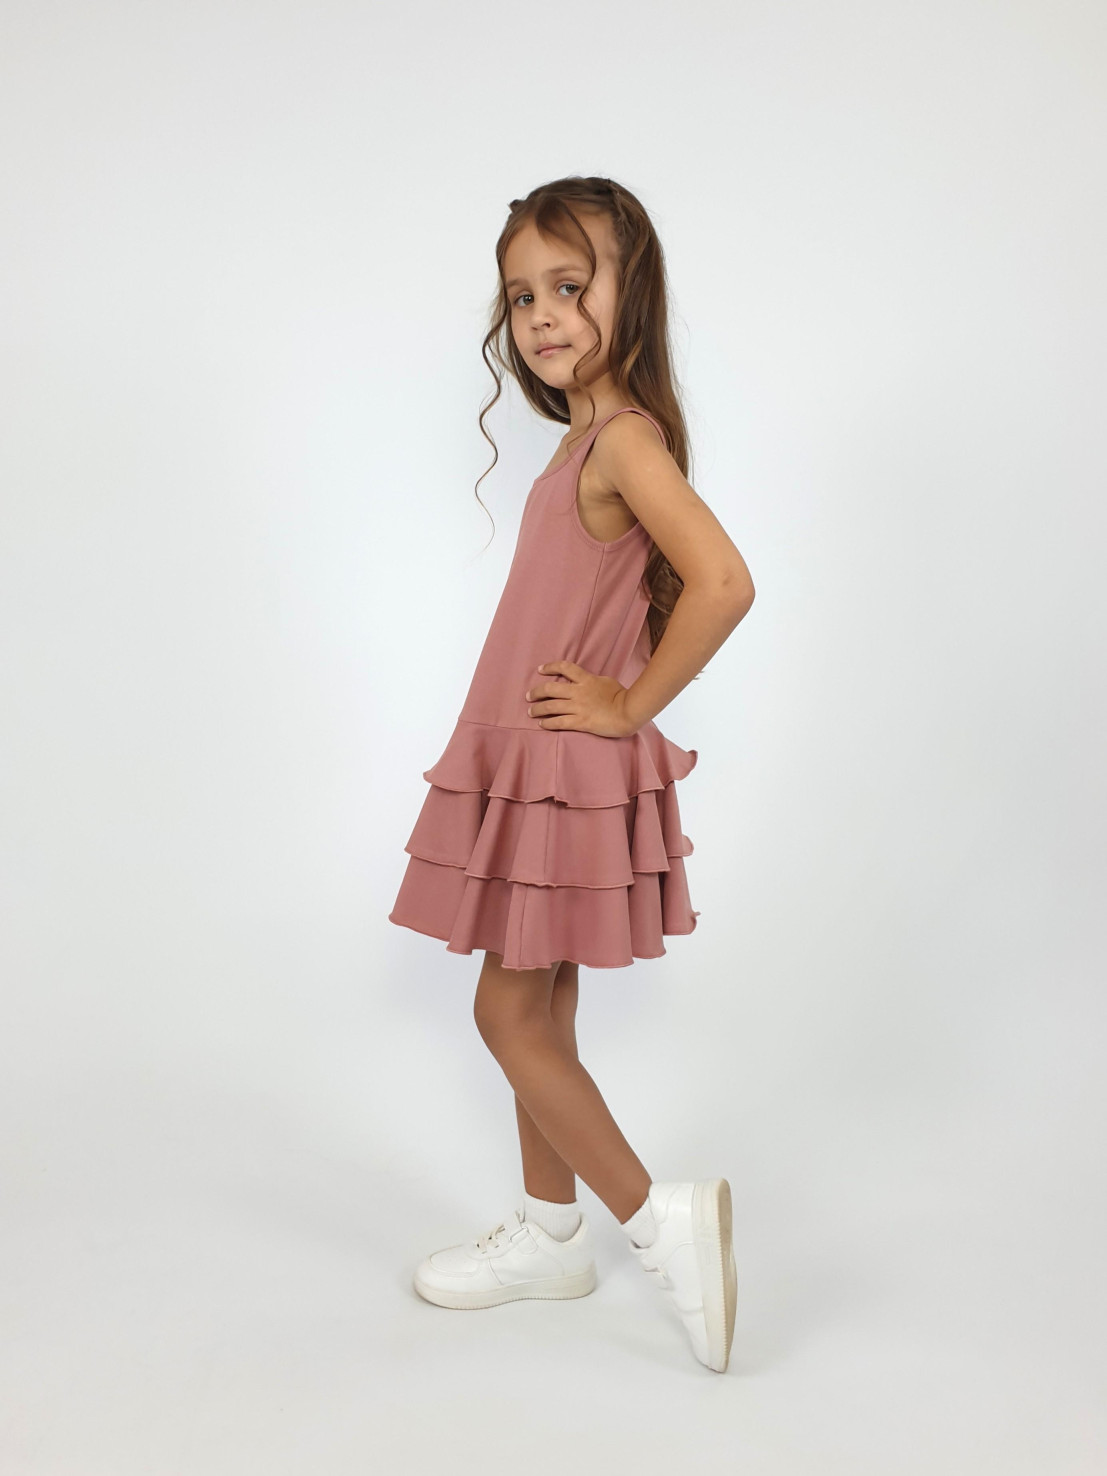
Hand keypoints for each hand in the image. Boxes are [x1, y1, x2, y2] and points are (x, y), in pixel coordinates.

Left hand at [524, 660, 639, 737]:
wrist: (629, 711)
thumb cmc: (622, 696)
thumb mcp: (606, 681)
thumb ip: (592, 681)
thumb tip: (585, 682)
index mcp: (586, 679)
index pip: (564, 668)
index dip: (550, 667)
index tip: (540, 670)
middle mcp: (579, 692)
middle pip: (550, 689)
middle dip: (536, 692)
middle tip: (529, 696)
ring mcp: (578, 707)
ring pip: (551, 706)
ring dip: (538, 709)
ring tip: (531, 712)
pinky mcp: (581, 722)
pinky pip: (559, 722)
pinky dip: (548, 723)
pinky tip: (542, 724)